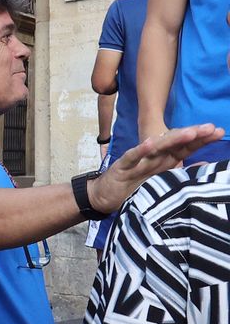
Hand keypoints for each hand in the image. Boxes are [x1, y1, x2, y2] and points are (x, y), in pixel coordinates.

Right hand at [91, 122, 224, 211]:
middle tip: (210, 128)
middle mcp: (154, 157)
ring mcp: (138, 160)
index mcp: (165, 161)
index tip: (220, 132)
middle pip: (175, 144)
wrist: (104, 196)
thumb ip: (182, 173)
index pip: (187, 148)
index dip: (202, 140)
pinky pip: (132, 157)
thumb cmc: (134, 188)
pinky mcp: (122, 166)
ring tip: (189, 133)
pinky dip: (140, 150)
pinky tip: (150, 143)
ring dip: (172, 139)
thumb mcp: (161, 182)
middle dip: (193, 135)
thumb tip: (206, 165)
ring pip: (157, 147)